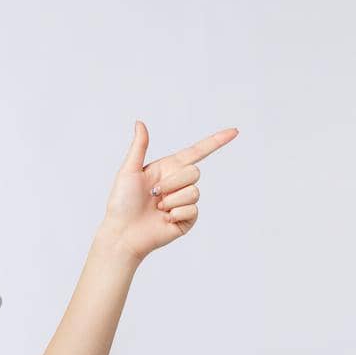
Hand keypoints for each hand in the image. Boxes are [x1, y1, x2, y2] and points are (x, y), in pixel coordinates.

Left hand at [100, 120, 238, 260]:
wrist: (122, 232)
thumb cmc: (121, 202)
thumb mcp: (129, 170)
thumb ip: (139, 146)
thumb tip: (140, 122)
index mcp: (167, 168)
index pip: (196, 152)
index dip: (216, 141)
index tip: (234, 131)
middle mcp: (178, 183)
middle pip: (194, 172)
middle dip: (173, 182)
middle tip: (154, 193)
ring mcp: (184, 201)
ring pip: (194, 191)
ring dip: (172, 200)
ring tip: (157, 207)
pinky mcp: (187, 219)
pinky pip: (193, 209)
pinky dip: (176, 213)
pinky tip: (164, 219)